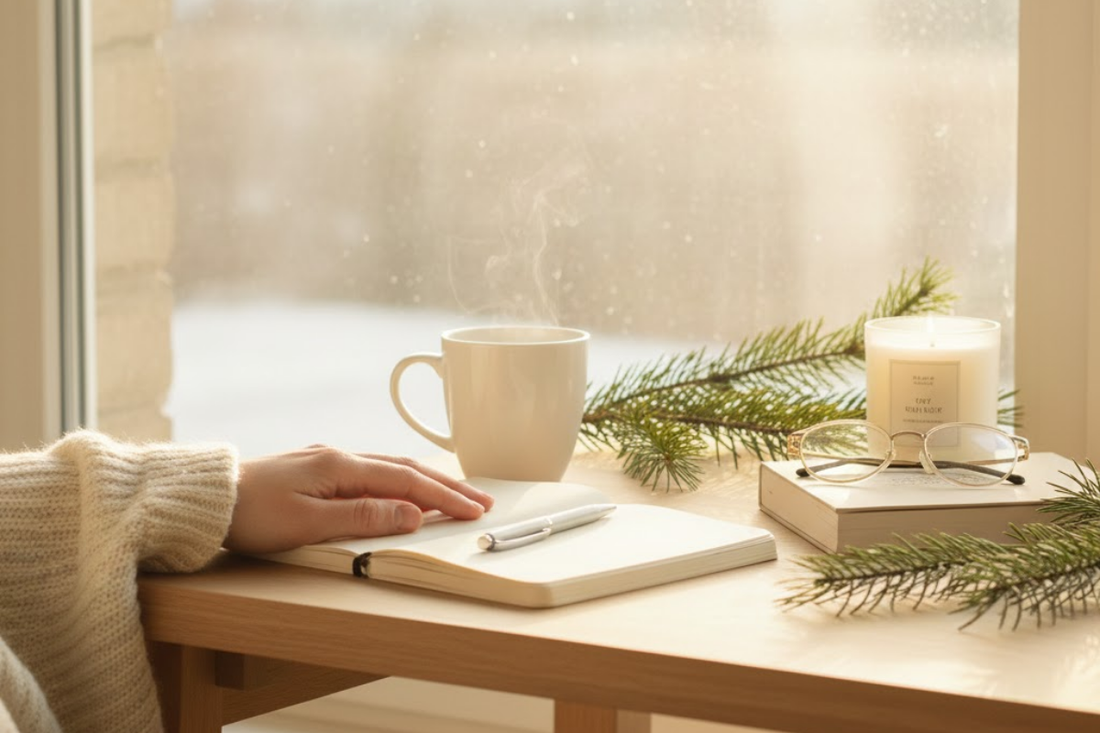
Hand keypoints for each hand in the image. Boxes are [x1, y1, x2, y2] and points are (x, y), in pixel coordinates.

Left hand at [224, 446, 494, 553]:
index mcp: (341, 466)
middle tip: (481, 500)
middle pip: (406, 468)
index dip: (445, 497)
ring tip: (455, 493)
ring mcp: (327, 460)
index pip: (407, 481)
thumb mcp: (308, 524)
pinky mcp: (316, 469)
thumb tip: (412, 513)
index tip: (475, 510)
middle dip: (447, 485)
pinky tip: (404, 486)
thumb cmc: (250, 514)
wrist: (205, 499)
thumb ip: (363, 517)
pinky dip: (400, 479)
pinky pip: (372, 470)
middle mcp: (339, 457)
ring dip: (426, 480)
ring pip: (390, 467)